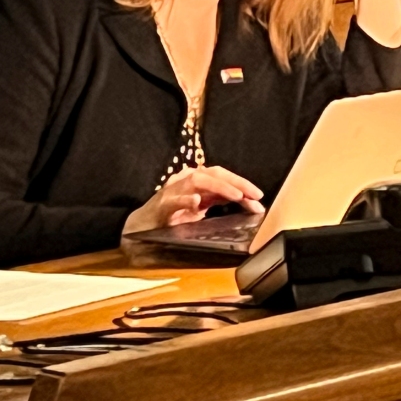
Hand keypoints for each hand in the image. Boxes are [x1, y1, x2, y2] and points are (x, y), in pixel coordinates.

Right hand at [122, 166, 265, 234]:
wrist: (141, 226)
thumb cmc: (173, 215)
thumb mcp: (200, 206)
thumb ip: (220, 200)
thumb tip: (250, 202)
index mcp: (196, 180)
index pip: (222, 174)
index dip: (242, 182)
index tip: (259, 196)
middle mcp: (185, 180)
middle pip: (213, 173)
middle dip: (236, 182)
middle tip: (254, 194)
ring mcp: (172, 191)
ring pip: (196, 181)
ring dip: (219, 187)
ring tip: (236, 195)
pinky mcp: (161, 206)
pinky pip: (174, 200)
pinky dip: (186, 200)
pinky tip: (197, 203)